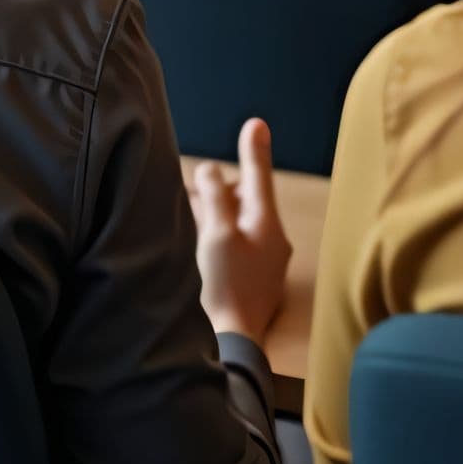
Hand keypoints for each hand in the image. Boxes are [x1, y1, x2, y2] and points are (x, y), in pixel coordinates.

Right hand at [189, 116, 290, 344]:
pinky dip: (220, 234)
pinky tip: (199, 242)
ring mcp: (265, 262)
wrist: (233, 340)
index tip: (255, 123)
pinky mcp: (254, 280)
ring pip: (240, 223)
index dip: (253, 150)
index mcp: (267, 225)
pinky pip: (238, 243)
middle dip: (222, 190)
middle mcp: (272, 241)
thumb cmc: (224, 284)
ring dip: (217, 213)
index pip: (259, 178)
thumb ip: (215, 196)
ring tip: (189, 215)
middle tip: (192, 189)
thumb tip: (212, 169)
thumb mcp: (216, 233)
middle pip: (247, 201)